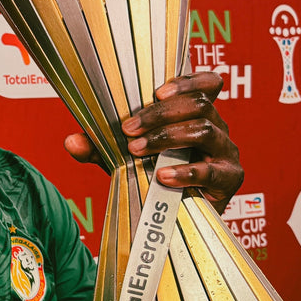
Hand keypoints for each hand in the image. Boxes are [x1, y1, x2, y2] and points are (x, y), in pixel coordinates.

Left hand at [63, 72, 242, 212]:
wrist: (175, 219)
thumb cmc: (154, 177)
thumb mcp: (123, 157)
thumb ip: (100, 147)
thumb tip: (70, 141)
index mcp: (196, 113)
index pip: (207, 83)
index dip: (187, 81)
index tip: (156, 92)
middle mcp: (216, 127)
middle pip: (199, 104)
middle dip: (159, 115)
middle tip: (127, 130)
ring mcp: (226, 152)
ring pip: (204, 130)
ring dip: (166, 137)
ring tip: (137, 151)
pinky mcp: (230, 179)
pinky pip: (212, 171)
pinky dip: (185, 172)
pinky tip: (162, 177)